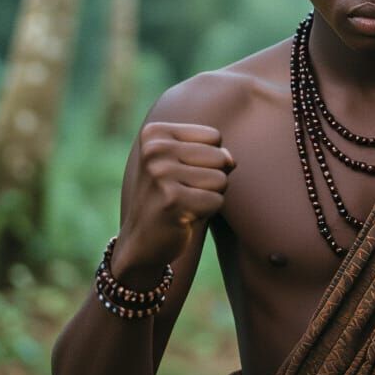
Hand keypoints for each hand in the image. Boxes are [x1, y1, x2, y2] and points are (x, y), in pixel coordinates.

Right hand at [118, 122, 233, 271]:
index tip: (182, 174)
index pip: (214, 136)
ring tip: (184, 203)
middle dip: (211, 179)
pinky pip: (217, 201)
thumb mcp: (191, 165)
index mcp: (155, 133)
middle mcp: (154, 149)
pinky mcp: (171, 200)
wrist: (144, 241)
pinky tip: (183, 217)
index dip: (208, 160)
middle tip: (184, 192)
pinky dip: (207, 213)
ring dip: (209, 196)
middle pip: (220, 157)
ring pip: (221, 179)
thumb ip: (216, 154)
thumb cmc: (174, 197)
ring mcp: (160, 174)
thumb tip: (231, 160)